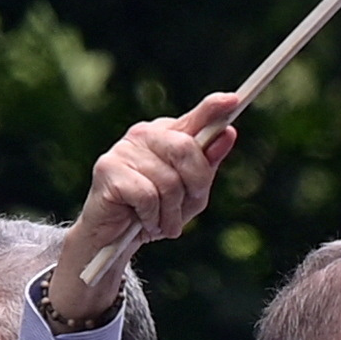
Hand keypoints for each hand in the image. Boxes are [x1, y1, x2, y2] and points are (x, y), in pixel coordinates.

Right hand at [53, 97, 239, 322]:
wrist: (112, 240)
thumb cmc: (154, 213)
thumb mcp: (189, 195)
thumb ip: (207, 166)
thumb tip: (228, 134)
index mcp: (168, 135)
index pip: (194, 119)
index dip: (212, 109)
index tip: (233, 100)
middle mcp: (144, 134)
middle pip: (186, 149)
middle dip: (194, 185)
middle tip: (185, 209)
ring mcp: (124, 149)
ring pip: (168, 180)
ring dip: (170, 213)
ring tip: (160, 221)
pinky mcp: (108, 169)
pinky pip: (147, 195)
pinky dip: (151, 216)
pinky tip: (142, 221)